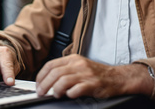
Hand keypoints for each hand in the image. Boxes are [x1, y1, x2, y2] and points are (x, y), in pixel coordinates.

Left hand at [35, 54, 152, 98]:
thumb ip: (66, 70)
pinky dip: (70, 94)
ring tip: (55, 95)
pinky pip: (76, 90)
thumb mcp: (80, 66)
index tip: (38, 84)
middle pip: (54, 73)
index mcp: (73, 59)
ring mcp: (86, 74)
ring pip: (63, 81)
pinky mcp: (92, 84)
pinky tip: (69, 95)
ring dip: (55, 90)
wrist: (117, 77)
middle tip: (41, 93)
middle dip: (44, 85)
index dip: (41, 76)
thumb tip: (48, 80)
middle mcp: (78, 65)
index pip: (51, 65)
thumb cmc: (97, 74)